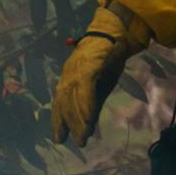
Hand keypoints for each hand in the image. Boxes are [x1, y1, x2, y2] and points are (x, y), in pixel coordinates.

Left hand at [52, 5, 148, 146]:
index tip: (59, 138)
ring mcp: (77, 69)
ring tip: (81, 136)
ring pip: (72, 98)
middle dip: (64, 123)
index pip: (60, 102)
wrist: (117, 33)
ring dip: (76, 119)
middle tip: (65, 141)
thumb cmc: (109, 57)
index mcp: (69, 76)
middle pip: (63, 102)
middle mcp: (68, 73)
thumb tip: (88, 122)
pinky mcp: (88, 66)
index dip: (58, 120)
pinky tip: (88, 120)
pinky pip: (85, 90)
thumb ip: (94, 100)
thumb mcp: (101, 82)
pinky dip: (86, 106)